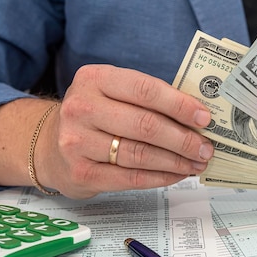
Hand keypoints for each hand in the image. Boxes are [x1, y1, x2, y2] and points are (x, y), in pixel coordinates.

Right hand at [35, 64, 212, 198]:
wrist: (50, 144)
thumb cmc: (95, 115)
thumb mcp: (113, 93)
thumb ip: (149, 99)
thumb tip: (196, 116)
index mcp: (95, 78)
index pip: (146, 90)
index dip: (180, 105)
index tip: (204, 117)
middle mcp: (82, 107)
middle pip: (146, 125)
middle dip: (183, 138)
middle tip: (206, 147)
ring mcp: (77, 141)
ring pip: (140, 154)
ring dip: (176, 160)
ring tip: (197, 162)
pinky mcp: (81, 172)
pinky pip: (131, 177)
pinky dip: (160, 177)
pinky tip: (177, 174)